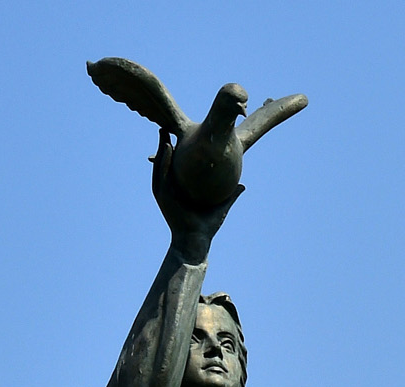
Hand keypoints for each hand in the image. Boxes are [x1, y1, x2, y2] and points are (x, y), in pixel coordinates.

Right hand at [152, 129, 240, 260]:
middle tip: (169, 128)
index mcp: (182, 188)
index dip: (181, 149)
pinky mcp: (162, 194)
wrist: (197, 240)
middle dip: (167, 144)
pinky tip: (167, 147)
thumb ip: (231, 195)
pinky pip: (161, 173)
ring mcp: (165, 190)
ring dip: (162, 148)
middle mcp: (171, 187)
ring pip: (162, 164)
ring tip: (165, 132)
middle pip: (168, 161)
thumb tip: (242, 185)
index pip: (180, 164)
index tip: (186, 135)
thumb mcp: (221, 206)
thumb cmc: (207, 226)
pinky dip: (163, 159)